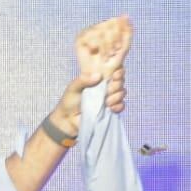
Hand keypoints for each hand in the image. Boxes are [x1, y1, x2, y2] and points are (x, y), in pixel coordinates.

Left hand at [50, 16, 132, 132]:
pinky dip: (118, 106)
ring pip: (122, 92)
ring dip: (116, 96)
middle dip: (117, 84)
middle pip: (121, 80)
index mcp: (98, 78)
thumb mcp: (73, 87)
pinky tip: (110, 109)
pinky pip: (121, 106)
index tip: (115, 74)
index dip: (118, 70)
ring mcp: (109, 98)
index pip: (113, 69)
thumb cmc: (69, 101)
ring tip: (106, 102)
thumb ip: (83, 80)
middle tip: (108, 90)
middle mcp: (105, 86)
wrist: (68, 121)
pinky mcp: (111, 110)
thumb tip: (98, 76)